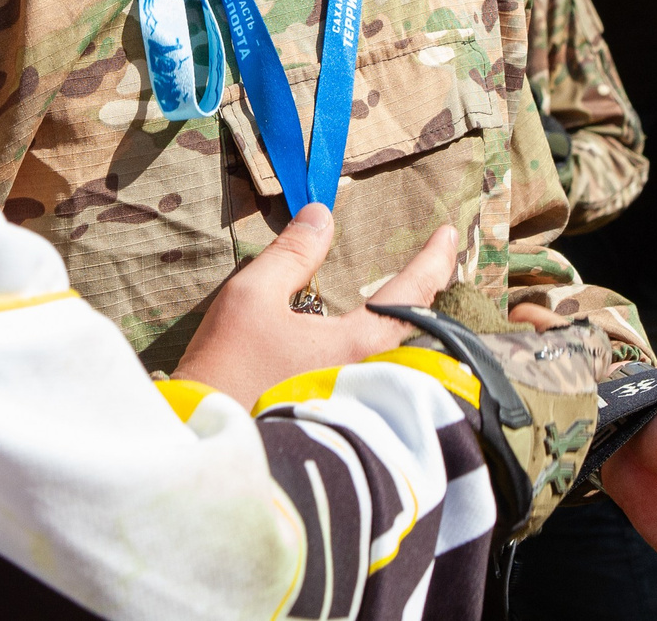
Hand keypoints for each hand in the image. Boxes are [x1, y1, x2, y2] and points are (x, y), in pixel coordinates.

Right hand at [172, 206, 457, 407]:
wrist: (206, 440)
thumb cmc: (229, 366)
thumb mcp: (253, 297)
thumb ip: (292, 255)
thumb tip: (322, 216)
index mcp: (357, 345)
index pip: (411, 293)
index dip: (434, 259)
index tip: (450, 232)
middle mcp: (371, 377)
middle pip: (418, 330)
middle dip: (431, 294)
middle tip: (438, 264)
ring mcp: (359, 403)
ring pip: (403, 356)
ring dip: (411, 323)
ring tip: (412, 296)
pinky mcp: (341, 418)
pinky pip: (382, 376)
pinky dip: (389, 348)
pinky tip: (374, 340)